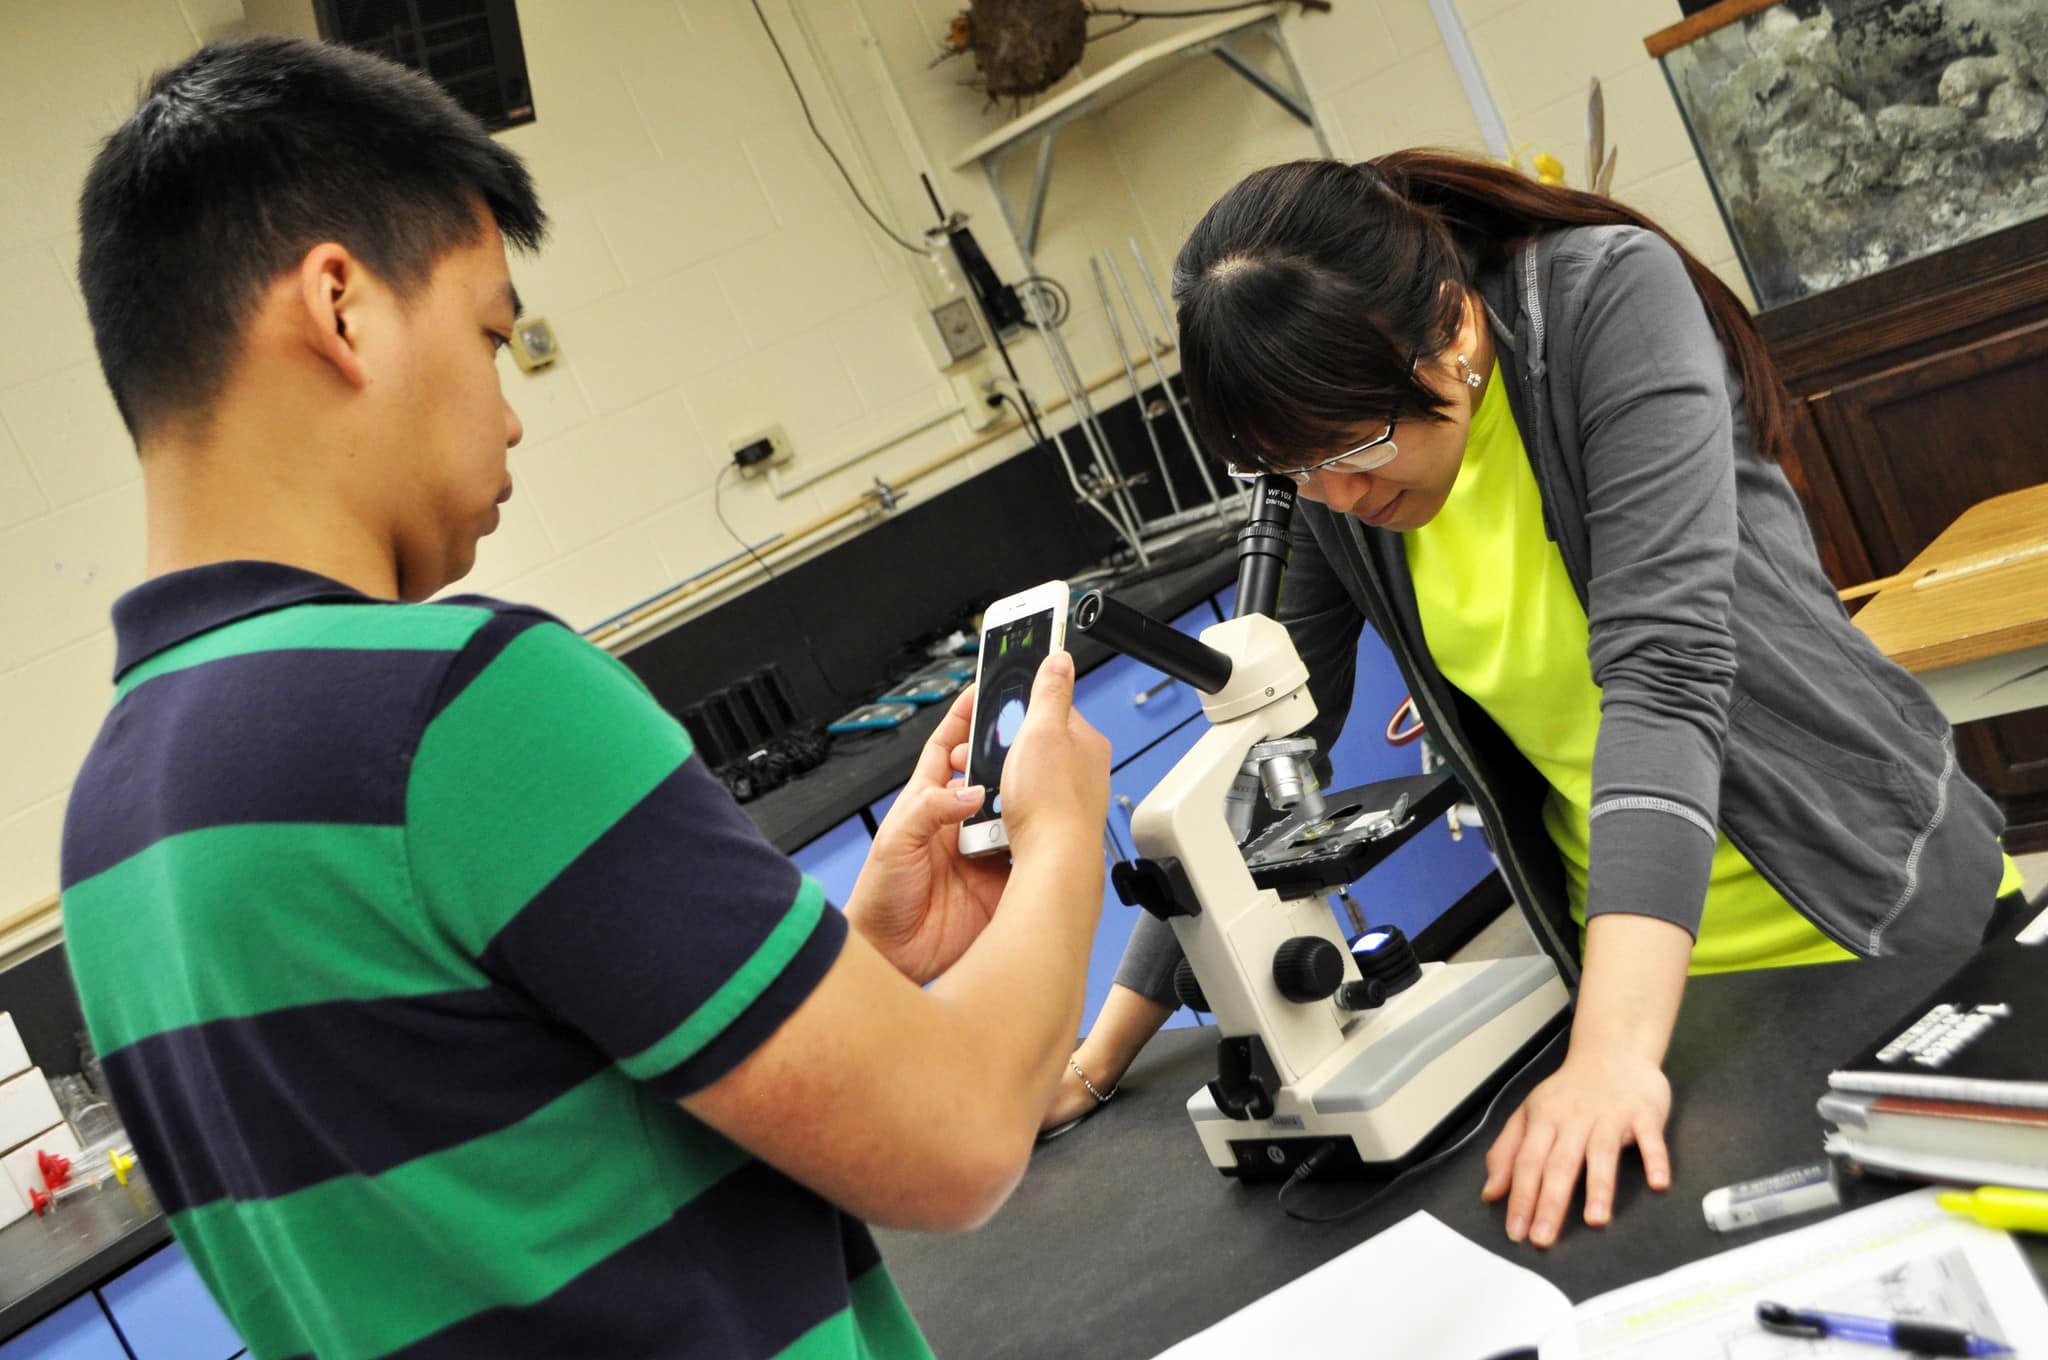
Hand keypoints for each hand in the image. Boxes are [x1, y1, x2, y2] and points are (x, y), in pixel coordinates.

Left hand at [843, 684, 1009, 983]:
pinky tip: (1044, 830)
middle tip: (1026, 734)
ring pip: (1013, 809)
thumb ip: (929, 811)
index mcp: (927, 802)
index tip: (983, 689)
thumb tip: (968, 792)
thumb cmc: (880, 898)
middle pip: (990, 774)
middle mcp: (958, 820)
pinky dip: (1038, 840)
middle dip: (1007, 752)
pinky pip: (1026, 851)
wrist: (891, 954)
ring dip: (1023, 798)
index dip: (964, 717)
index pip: (948, 747)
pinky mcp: (1001, 878)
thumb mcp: (894, 843)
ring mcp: (982, 848)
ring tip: (1036, 783)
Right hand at [997, 650, 1109, 859]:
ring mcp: (1070, 795)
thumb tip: (1060, 657)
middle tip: (990, 752)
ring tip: (995, 784)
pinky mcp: (1055, 821)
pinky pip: (1025, 802)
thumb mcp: (1043, 731)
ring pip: (1028, 773)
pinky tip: (1002, 809)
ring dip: (1005, 776)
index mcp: (1085, 739)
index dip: (1020, 707)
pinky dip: (1009, 802)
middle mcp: (1084, 767)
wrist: (1054, 861)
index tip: (1003, 706)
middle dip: (1007, 746)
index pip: (1050, 707)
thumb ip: (1050, 692)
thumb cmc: (1052, 802)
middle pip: (1035, 742)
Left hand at [1481, 1049, 1671, 1247]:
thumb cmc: (1570, 1093)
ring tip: (1596, 1220)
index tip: (1516, 1231)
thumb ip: (1508, 1152)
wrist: (1613, 1052)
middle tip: (1543, 1238)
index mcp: (1543, 1120)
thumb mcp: (1530, 1114)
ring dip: (1600, 1187)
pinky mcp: (1644, 1115)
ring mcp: (1611, 1116)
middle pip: (1560, 1164)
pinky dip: (1655, 1160)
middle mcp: (1575, 1120)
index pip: (1527, 1163)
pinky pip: (1651, 1139)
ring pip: (1602, 1153)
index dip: (1520, 1198)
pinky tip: (1657, 1183)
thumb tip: (1490, 1193)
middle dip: (1550, 1203)